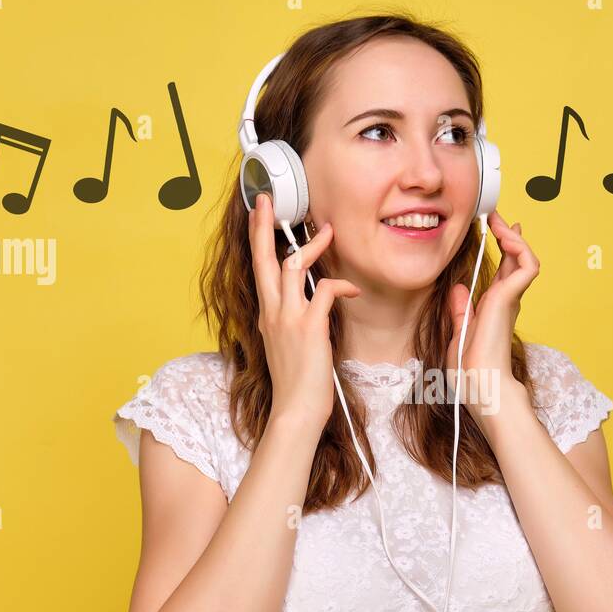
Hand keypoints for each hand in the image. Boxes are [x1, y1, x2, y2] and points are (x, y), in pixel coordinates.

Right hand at [249, 192, 359, 434]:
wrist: (296, 411)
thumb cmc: (297, 384)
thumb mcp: (287, 346)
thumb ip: (291, 322)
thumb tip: (308, 308)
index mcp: (267, 316)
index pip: (259, 271)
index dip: (258, 241)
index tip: (260, 216)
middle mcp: (272, 313)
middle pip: (264, 259)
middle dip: (263, 227)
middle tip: (267, 200)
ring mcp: (288, 318)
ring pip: (294, 267)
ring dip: (314, 247)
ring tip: (328, 233)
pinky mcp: (309, 327)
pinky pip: (325, 291)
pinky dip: (341, 286)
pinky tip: (354, 291)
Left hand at [444, 210, 539, 423]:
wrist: (479, 386)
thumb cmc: (469, 374)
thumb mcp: (457, 336)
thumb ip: (460, 312)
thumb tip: (458, 290)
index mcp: (493, 311)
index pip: (503, 274)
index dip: (503, 252)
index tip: (496, 230)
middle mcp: (505, 303)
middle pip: (515, 262)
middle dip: (509, 236)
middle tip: (498, 216)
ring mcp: (510, 300)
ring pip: (524, 259)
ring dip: (514, 237)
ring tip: (500, 220)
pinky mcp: (510, 298)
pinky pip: (526, 265)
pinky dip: (519, 247)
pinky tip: (505, 235)